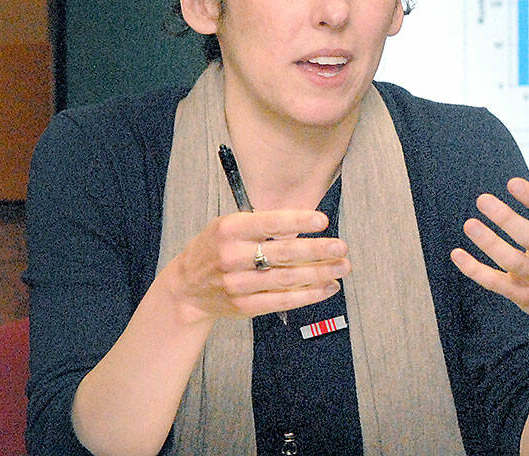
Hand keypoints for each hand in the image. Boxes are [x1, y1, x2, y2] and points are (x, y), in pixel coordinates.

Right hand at [167, 209, 350, 322]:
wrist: (186, 288)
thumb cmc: (216, 248)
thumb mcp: (230, 226)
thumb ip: (264, 224)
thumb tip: (310, 223)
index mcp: (229, 229)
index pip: (269, 223)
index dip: (297, 222)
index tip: (323, 221)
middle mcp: (232, 256)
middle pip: (282, 253)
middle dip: (316, 251)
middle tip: (342, 247)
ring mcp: (237, 284)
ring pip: (286, 279)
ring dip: (319, 273)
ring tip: (342, 266)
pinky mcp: (244, 306)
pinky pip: (282, 301)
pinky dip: (308, 294)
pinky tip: (328, 287)